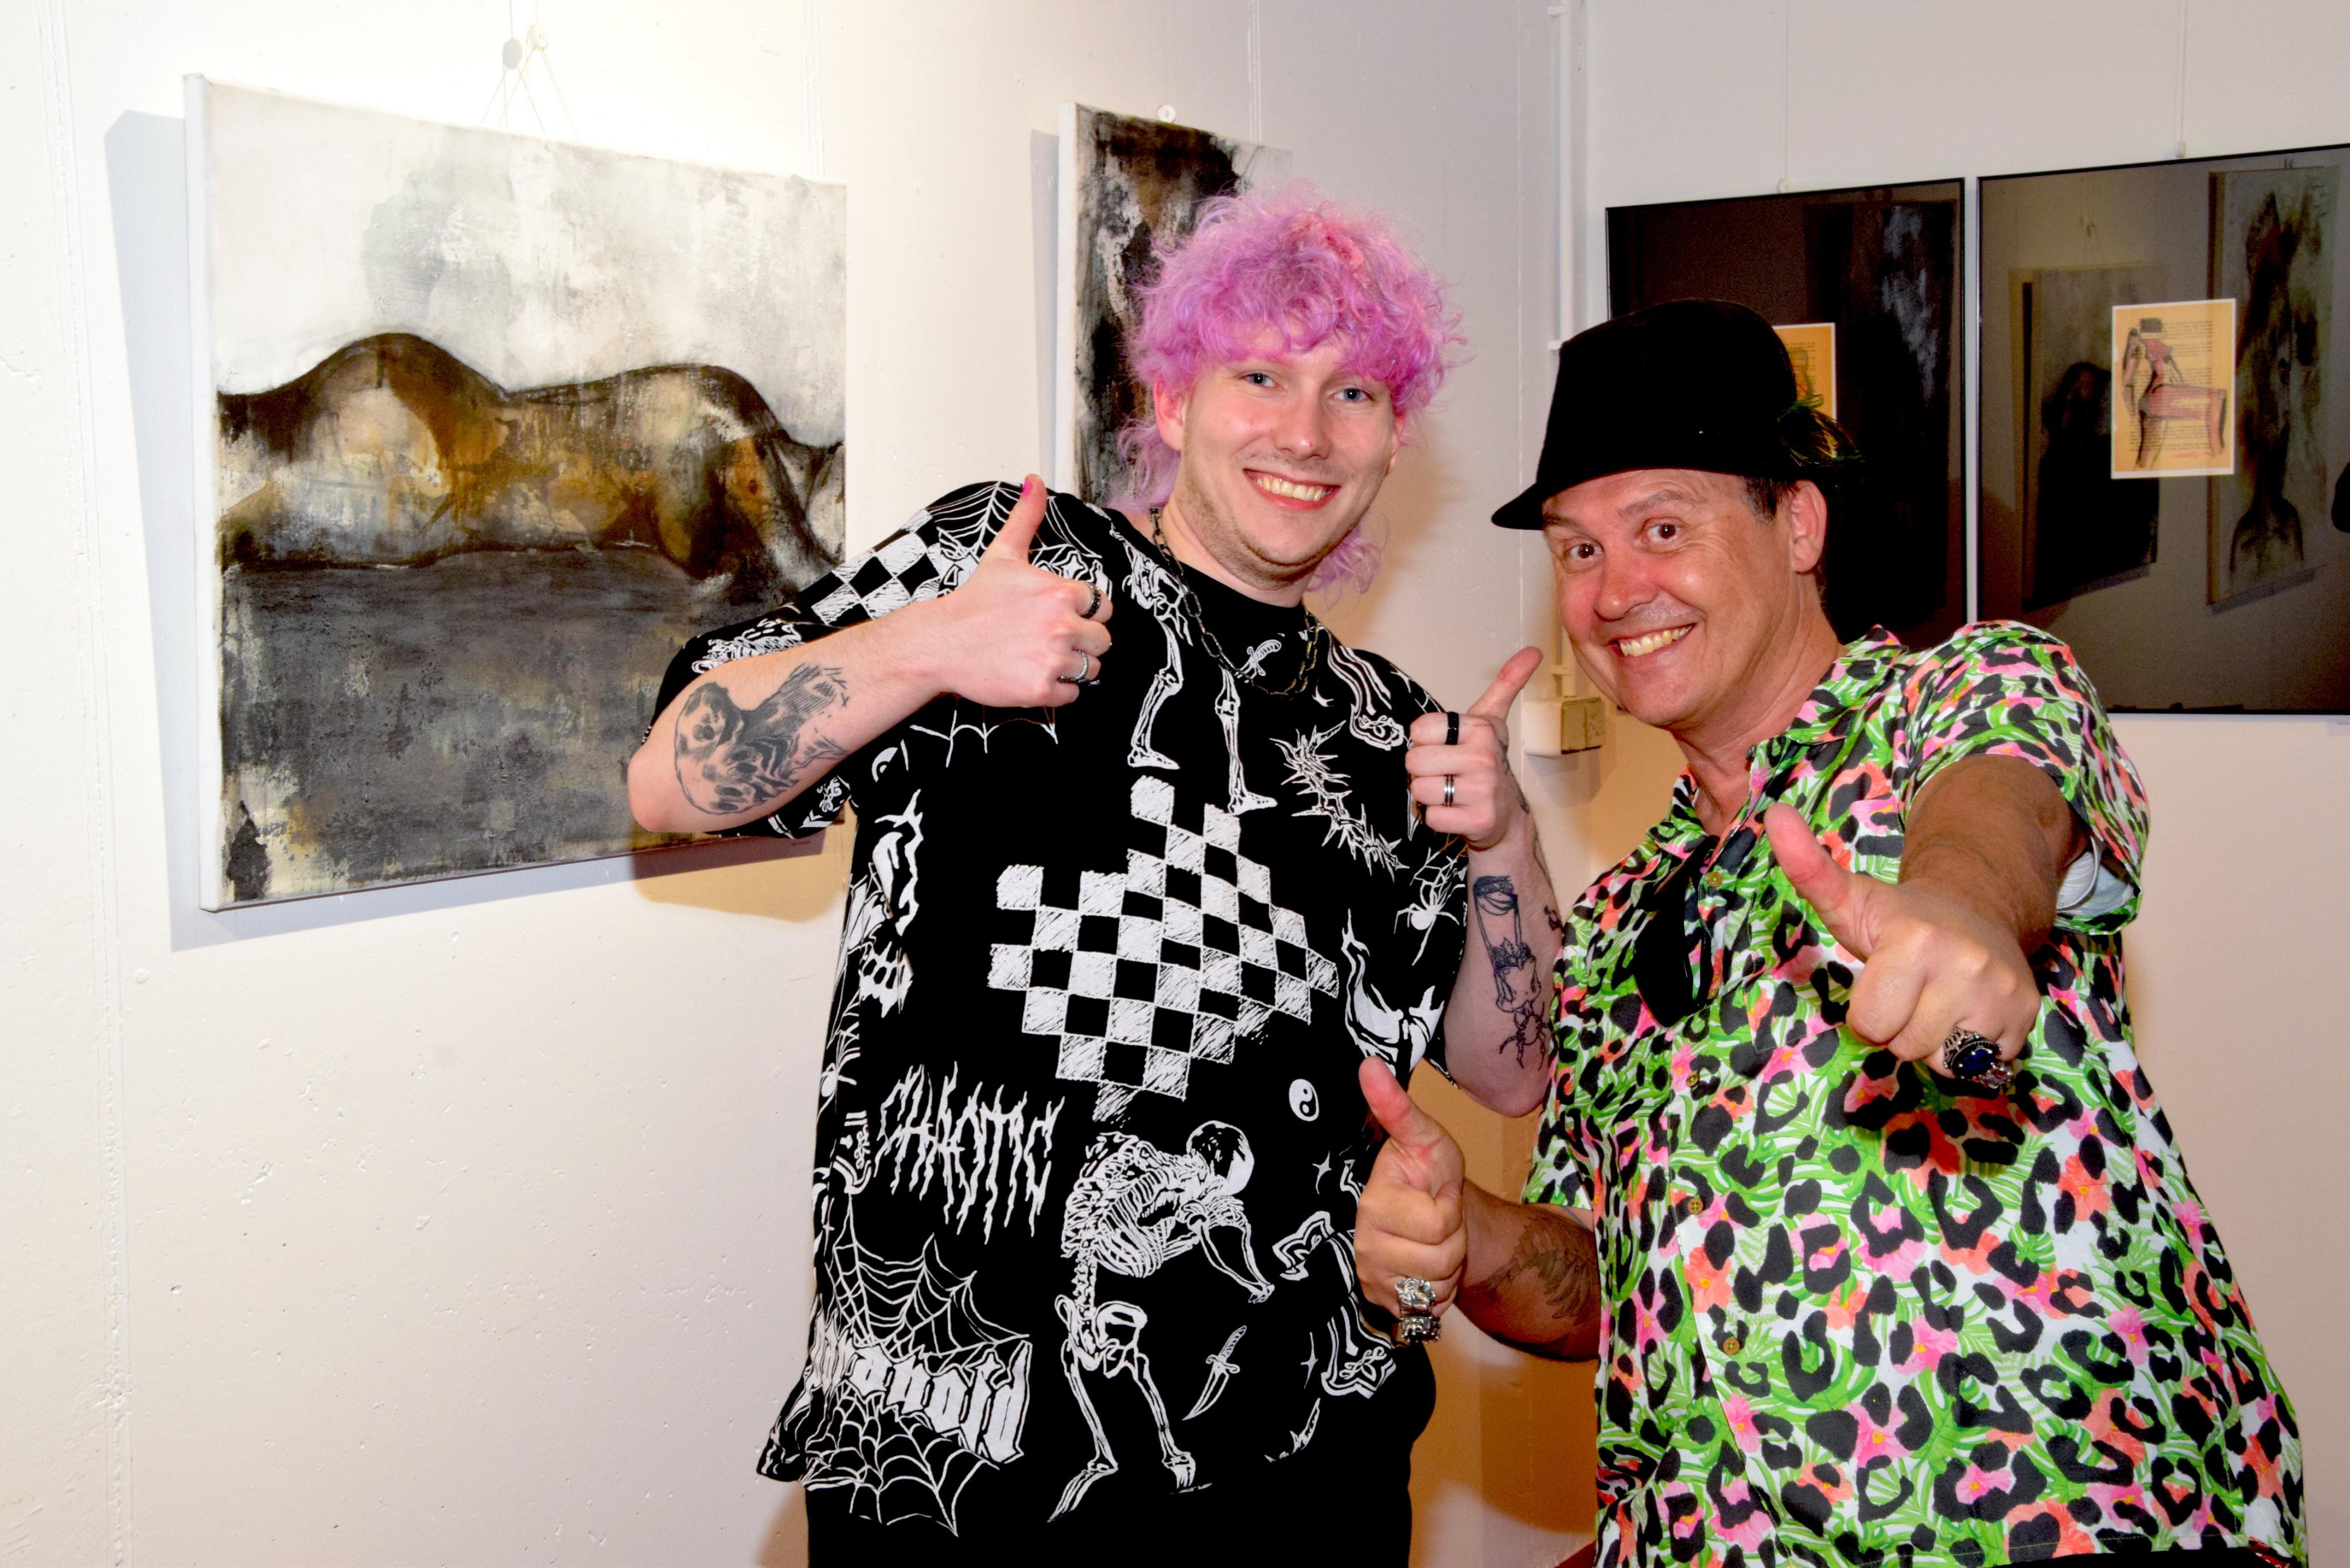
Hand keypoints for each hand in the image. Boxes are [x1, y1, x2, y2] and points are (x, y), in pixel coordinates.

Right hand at [919, 475, 1111, 707]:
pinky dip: (1057, 690)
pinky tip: (1031, 673)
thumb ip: (1026, 517)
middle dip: (1081, 641)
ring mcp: (1052, 659)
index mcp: (1060, 592)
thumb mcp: (1003, 555)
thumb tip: (1035, 480)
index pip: (1102, 607)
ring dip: (1071, 666)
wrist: (940, 643)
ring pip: (1091, 669)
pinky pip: (1072, 695)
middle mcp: (1061, 625)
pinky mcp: (1041, 689)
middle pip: (1102, 640)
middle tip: (1047, 638)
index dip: (1084, 613)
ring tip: (1039, 656)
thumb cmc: (973, 602)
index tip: (1058, 615)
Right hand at [1351, 1059, 1466, 1318]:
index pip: (1439, 1223)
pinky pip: (1430, 1310)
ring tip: (1432, 1240)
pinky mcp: (1383, 1304)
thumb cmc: (1426, 1170)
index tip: (1436, 1191)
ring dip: (1447, 1266)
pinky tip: (1426, 1267)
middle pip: (1441, 1260)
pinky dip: (1439, 1292)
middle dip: (1453, 1239)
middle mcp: (1364, 1245)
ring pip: (1437, 1288)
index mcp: (1373, 1204)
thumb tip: (1368, 1064)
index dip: (1450, 1207)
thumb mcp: (1423, 1135)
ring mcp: (1372, 1278)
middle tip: (1437, 1219)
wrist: (1426, 1212)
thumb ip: (1397, 1106)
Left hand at [1405, 647, 1542, 849]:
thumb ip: (1505, 684)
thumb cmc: (1487, 764)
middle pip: (1414, 762)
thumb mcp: (1492, 720)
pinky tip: (1456, 812)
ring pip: (1420, 790)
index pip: (1418, 730)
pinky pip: (1431, 817)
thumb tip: (1533, 650)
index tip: (1445, 748)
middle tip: (1446, 774)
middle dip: (1424, 772)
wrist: (1506, 817)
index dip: (1425, 742)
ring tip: (1451, 793)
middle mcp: (1483, 757)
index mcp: (1480, 729)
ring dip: (1430, 796)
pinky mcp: (1478, 820)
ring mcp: (1483, 790)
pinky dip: (1438, 819)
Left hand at [1762, 803, 2041, 1063]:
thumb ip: (1808, 867)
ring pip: (1941, 1061)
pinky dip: (1967, 1051)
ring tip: (1937, 1000)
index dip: (1868, 1012)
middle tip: (1909, 991)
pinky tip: (1967, 1013)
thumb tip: (1774, 813)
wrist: (1976, 913)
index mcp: (1916, 939)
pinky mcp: (2027, 1016)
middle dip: (1898, 1029)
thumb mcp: (1850, 898)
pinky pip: (1980, 1067)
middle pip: (1904, 1045)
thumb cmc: (1899, 918)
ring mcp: (2002, 992)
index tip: (1881, 981)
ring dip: (1931, 1042)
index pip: (1870, 1024)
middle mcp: (1967, 964)